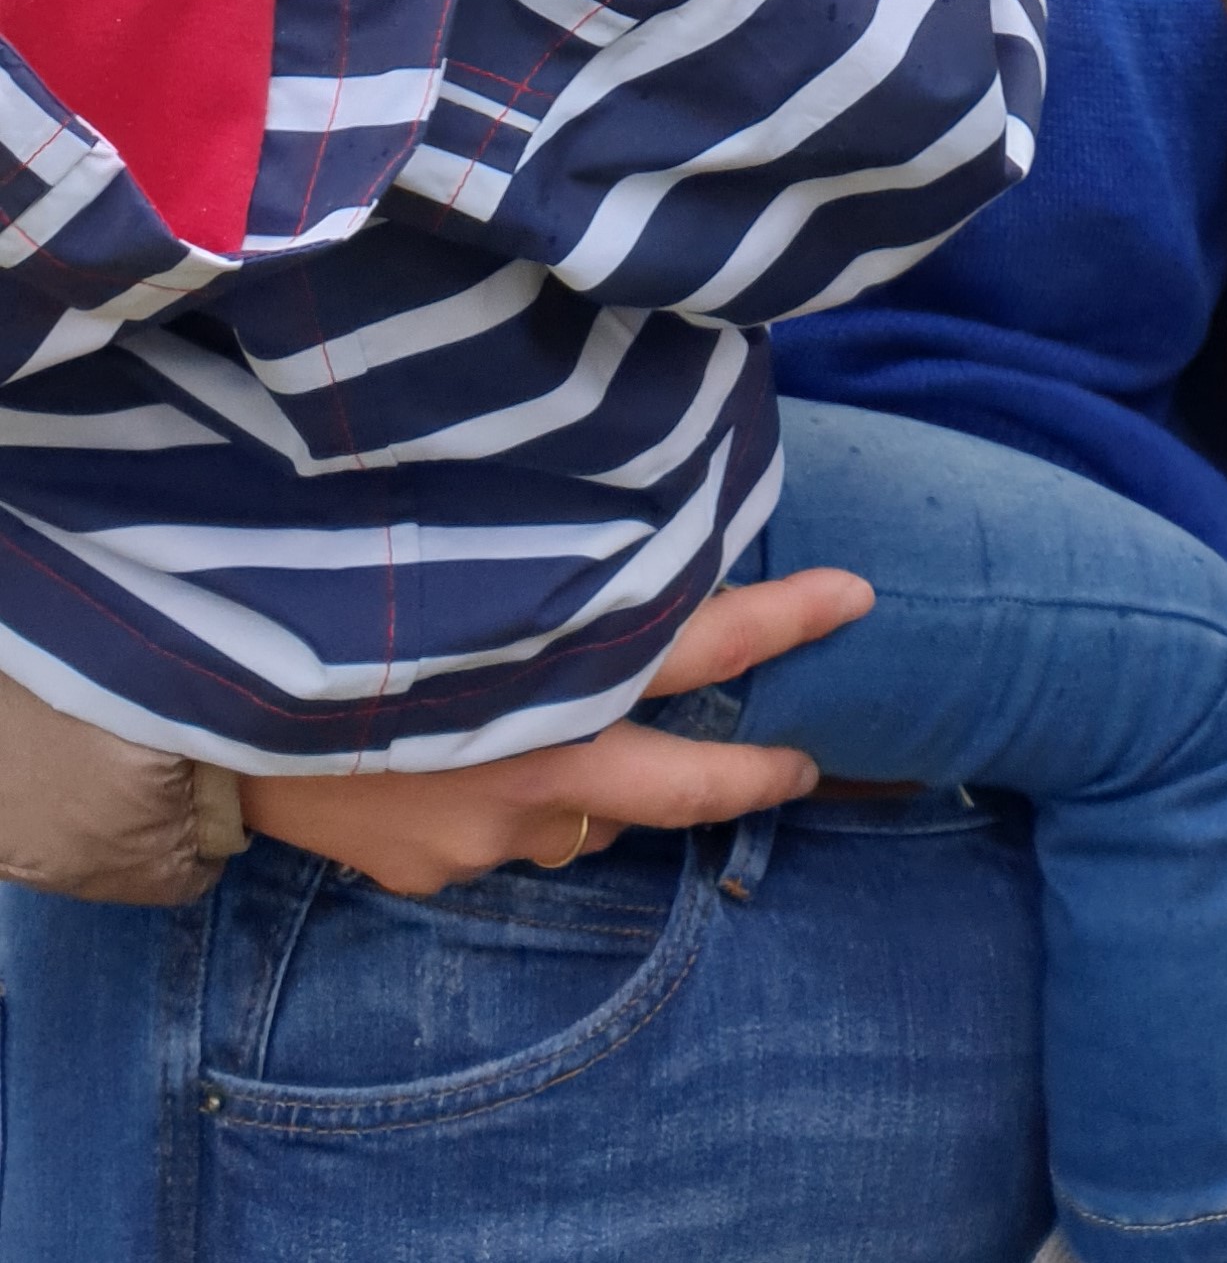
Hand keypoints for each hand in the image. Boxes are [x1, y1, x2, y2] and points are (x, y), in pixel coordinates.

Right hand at [238, 566, 873, 898]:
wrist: (206, 714)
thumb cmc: (342, 600)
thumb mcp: (464, 554)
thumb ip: (554, 555)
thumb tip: (633, 518)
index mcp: (561, 681)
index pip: (707, 638)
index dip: (790, 615)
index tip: (859, 594)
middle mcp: (545, 774)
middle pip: (683, 782)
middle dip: (753, 769)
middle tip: (805, 760)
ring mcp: (492, 835)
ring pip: (590, 811)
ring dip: (608, 775)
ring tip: (588, 724)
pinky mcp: (437, 869)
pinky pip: (508, 832)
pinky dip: (521, 793)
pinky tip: (479, 752)